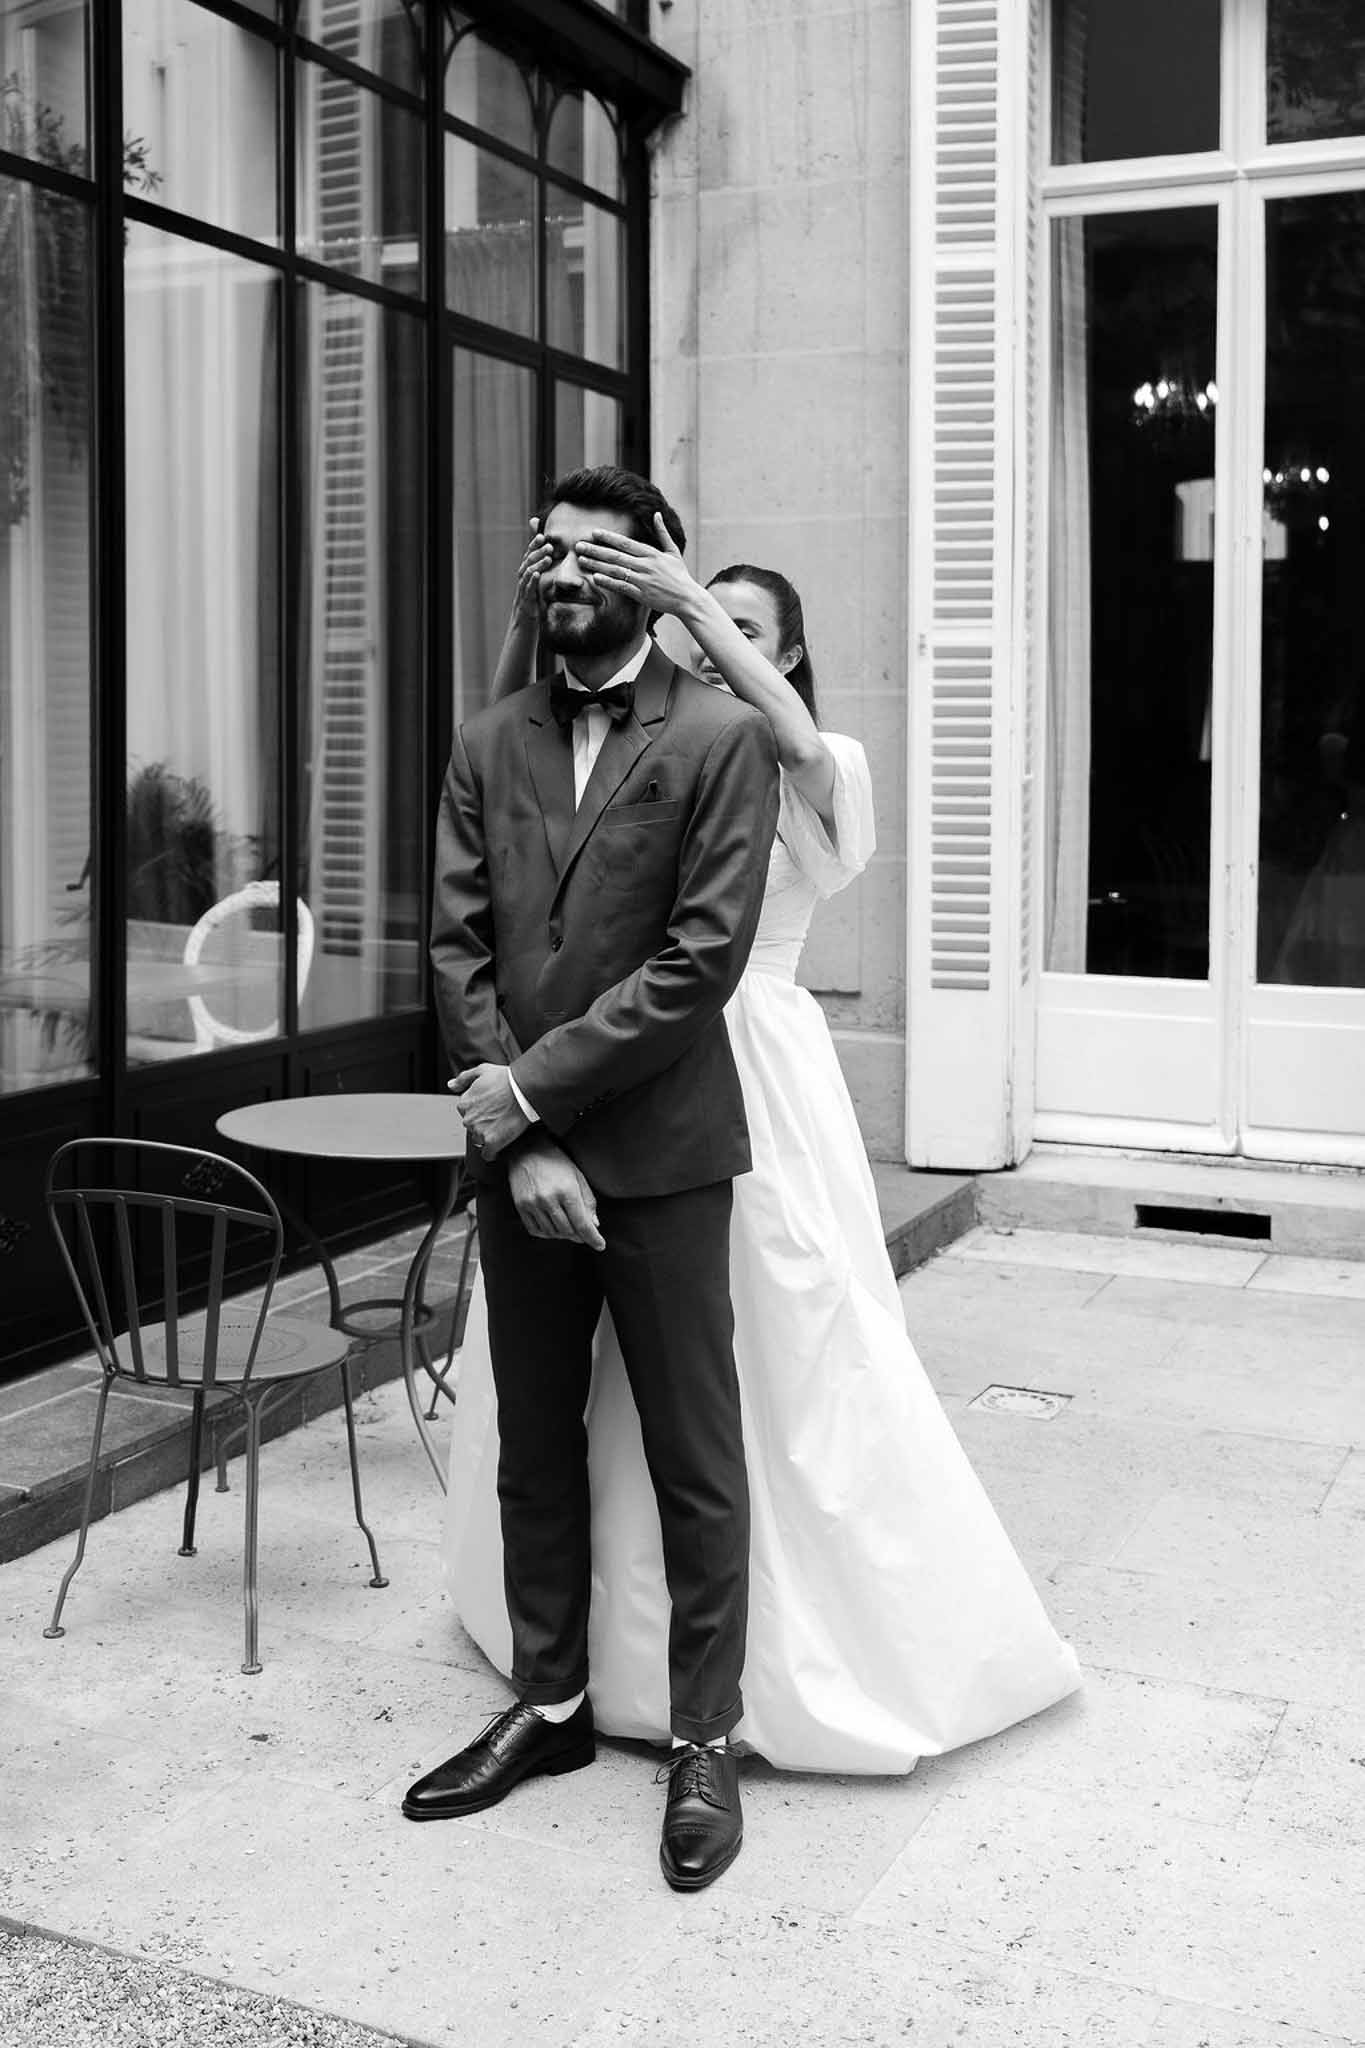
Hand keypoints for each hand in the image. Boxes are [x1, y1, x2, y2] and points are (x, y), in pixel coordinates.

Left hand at [449, 1063, 530, 1159]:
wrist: (524, 1090)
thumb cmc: (506, 1079)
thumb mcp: (482, 1070)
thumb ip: (463, 1078)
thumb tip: (451, 1085)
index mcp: (464, 1103)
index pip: (467, 1112)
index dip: (480, 1110)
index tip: (490, 1108)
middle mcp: (468, 1119)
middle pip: (473, 1126)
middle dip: (483, 1123)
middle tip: (499, 1116)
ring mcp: (479, 1132)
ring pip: (479, 1140)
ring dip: (488, 1136)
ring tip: (503, 1128)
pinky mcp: (492, 1142)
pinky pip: (488, 1154)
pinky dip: (492, 1153)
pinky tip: (499, 1148)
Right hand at [507, 1140, 604, 1248]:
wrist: (526, 1149)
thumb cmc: (556, 1162)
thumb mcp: (578, 1176)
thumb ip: (588, 1201)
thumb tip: (594, 1225)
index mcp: (567, 1190)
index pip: (582, 1224)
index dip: (593, 1238)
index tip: (600, 1246)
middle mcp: (549, 1199)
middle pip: (567, 1231)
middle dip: (578, 1236)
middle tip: (583, 1233)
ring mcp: (532, 1204)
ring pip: (552, 1233)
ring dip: (563, 1235)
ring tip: (568, 1227)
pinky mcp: (521, 1206)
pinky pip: (535, 1230)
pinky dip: (547, 1233)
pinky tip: (552, 1227)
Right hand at [512, 518, 552, 623]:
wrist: (525, 625)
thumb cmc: (533, 603)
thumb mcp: (540, 585)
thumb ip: (543, 571)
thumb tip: (551, 557)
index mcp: (526, 574)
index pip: (529, 555)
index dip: (533, 544)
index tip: (542, 534)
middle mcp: (522, 579)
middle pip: (527, 561)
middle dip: (537, 551)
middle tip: (547, 542)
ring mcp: (523, 590)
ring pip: (527, 573)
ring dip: (537, 564)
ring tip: (548, 557)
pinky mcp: (526, 601)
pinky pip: (528, 589)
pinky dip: (532, 580)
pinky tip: (537, 574)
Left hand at [576, 512, 701, 621]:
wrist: (687, 598)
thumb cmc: (680, 575)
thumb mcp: (673, 551)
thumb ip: (662, 533)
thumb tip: (657, 514)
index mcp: (651, 554)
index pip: (625, 543)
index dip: (608, 537)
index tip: (593, 533)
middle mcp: (645, 565)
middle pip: (615, 555)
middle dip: (595, 550)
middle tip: (578, 546)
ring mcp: (642, 580)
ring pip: (615, 570)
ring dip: (597, 564)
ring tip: (581, 560)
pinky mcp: (641, 595)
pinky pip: (621, 587)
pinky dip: (608, 582)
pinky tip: (595, 577)